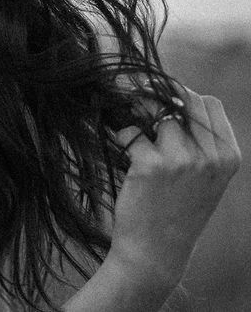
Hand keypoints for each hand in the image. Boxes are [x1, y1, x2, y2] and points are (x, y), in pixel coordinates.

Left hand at [109, 90, 240, 286]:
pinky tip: (123, 154)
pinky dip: (121, 136)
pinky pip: (129, 131)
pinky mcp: (150, 165)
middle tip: (137, 105)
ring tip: (131, 136)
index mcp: (228, 156)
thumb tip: (168, 97)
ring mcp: (181, 159)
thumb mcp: (205, 178)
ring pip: (154, 112)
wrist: (156, 251)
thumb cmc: (176, 211)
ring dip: (137, 117)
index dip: (182, 97)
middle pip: (182, 99)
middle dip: (158, 96)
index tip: (162, 101)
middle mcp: (209, 156)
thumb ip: (199, 142)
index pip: (208, 102)